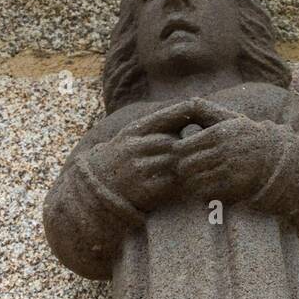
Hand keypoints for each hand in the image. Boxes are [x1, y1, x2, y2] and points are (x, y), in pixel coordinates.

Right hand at [87, 100, 208, 212]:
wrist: (99, 186)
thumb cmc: (125, 157)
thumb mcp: (132, 134)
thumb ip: (156, 125)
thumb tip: (191, 108)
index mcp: (133, 131)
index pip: (163, 117)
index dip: (183, 113)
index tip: (199, 110)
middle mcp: (134, 147)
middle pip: (171, 141)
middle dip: (182, 147)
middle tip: (191, 152)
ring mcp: (138, 169)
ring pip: (172, 162)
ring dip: (180, 164)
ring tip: (182, 167)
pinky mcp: (144, 190)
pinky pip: (170, 182)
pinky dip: (176, 181)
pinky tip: (175, 182)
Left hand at [177, 115, 285, 203]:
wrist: (274, 156)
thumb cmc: (246, 136)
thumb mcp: (229, 119)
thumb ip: (208, 111)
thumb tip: (190, 100)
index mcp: (217, 134)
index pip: (181, 147)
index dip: (177, 154)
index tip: (180, 155)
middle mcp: (222, 151)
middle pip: (185, 166)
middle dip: (181, 170)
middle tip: (183, 171)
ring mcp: (228, 170)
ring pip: (194, 181)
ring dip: (190, 183)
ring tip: (193, 180)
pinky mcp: (233, 186)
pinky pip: (207, 193)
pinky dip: (201, 192)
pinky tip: (205, 188)